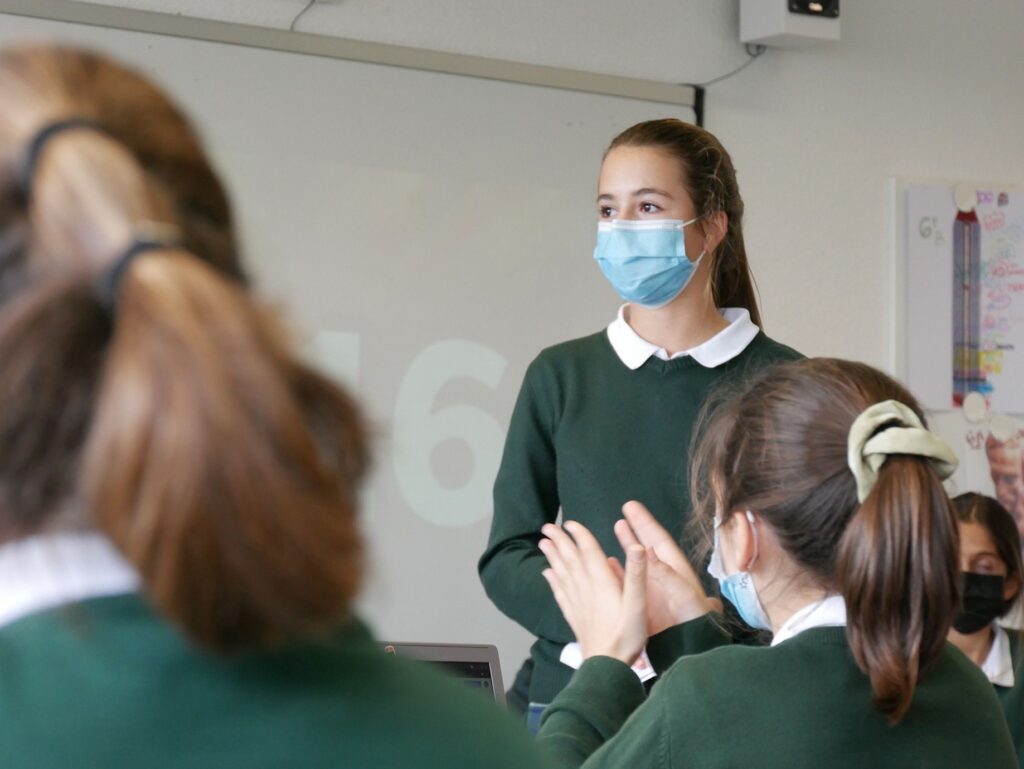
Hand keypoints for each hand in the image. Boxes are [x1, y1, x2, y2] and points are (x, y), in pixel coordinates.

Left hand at [539, 521, 647, 664]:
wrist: (607, 668)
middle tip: (547, 526)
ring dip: (552, 557)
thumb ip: (637, 575)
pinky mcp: (574, 617)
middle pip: (570, 560)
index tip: (569, 522)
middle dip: (559, 541)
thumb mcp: (638, 605)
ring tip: (543, 543)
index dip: (580, 536)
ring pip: (562, 574)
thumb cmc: (626, 637)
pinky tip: (547, 574)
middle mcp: (586, 590)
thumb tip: (637, 546)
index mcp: (602, 583)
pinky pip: (560, 594)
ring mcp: (578, 604)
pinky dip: (552, 581)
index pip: (588, 552)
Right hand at [613, 501, 719, 633]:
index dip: (644, 522)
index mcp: (675, 571)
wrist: (692, 650)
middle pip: (646, 546)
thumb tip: (647, 550)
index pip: (657, 539)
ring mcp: (651, 590)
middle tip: (624, 511)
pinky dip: (617, 573)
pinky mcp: (642, 605)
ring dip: (626, 546)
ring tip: (616, 529)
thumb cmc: (694, 623)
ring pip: (635, 562)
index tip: (631, 506)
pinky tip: (607, 564)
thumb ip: (667, 574)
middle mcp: (662, 577)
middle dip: (635, 529)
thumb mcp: (685, 596)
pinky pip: (627, 584)